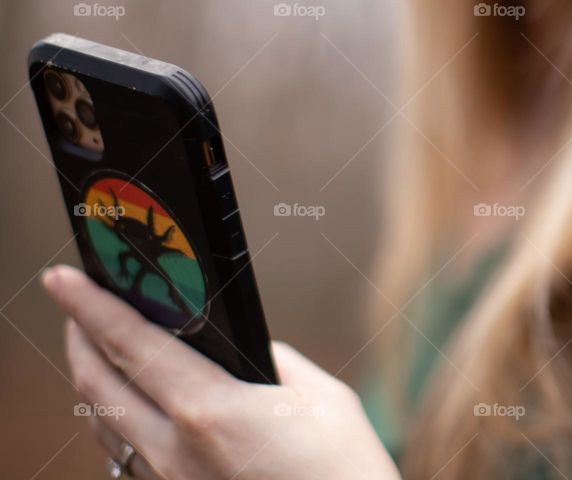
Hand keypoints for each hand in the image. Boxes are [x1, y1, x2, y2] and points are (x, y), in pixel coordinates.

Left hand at [41, 264, 400, 479]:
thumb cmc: (344, 470)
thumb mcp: (320, 398)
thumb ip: (272, 362)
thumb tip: (242, 347)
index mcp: (210, 412)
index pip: (131, 345)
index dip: (90, 305)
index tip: (61, 276)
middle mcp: (175, 451)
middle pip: (99, 384)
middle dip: (79, 333)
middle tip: (75, 300)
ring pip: (103, 421)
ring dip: (91, 374)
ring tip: (96, 340)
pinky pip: (125, 450)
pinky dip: (112, 412)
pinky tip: (128, 398)